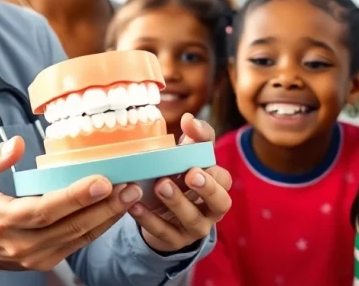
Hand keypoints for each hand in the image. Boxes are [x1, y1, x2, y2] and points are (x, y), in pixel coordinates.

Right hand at [0, 135, 143, 284]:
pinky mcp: (45, 261)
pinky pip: (77, 243)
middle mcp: (21, 243)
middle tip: (129, 186)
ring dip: (108, 217)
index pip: (44, 209)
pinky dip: (98, 227)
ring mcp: (35, 256)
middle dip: (104, 207)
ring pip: (79, 238)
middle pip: (70, 227)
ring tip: (130, 195)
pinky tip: (114, 210)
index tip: (102, 181)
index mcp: (3, 218)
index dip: (75, 196)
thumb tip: (19, 144)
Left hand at [128, 114, 231, 253]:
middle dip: (207, 189)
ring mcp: (194, 228)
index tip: (196, 164)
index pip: (224, 180)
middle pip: (220, 203)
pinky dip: (149, 219)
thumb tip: (189, 119)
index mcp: (217, 186)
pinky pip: (164, 232)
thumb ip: (193, 136)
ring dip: (176, 202)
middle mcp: (210, 209)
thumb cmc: (178, 176)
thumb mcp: (187, 156)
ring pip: (193, 220)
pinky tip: (134, 205)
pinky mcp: (174, 240)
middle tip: (190, 174)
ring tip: (160, 185)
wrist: (159, 212)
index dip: (213, 173)